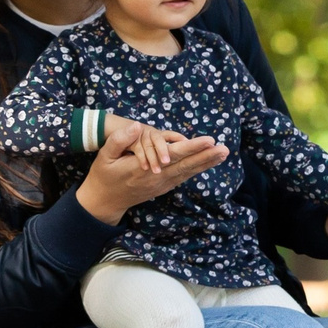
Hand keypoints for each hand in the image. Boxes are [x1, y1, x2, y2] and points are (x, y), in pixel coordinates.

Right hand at [75, 118, 226, 224]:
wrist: (104, 202)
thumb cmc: (103, 175)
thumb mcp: (104, 156)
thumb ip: (120, 140)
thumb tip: (136, 126)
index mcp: (144, 169)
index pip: (173, 156)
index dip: (192, 148)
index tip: (209, 141)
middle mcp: (157, 179)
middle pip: (186, 166)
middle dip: (206, 156)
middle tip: (224, 148)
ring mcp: (162, 185)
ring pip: (188, 172)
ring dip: (206, 163)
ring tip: (223, 154)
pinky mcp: (163, 187)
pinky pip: (183, 176)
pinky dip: (197, 169)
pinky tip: (208, 162)